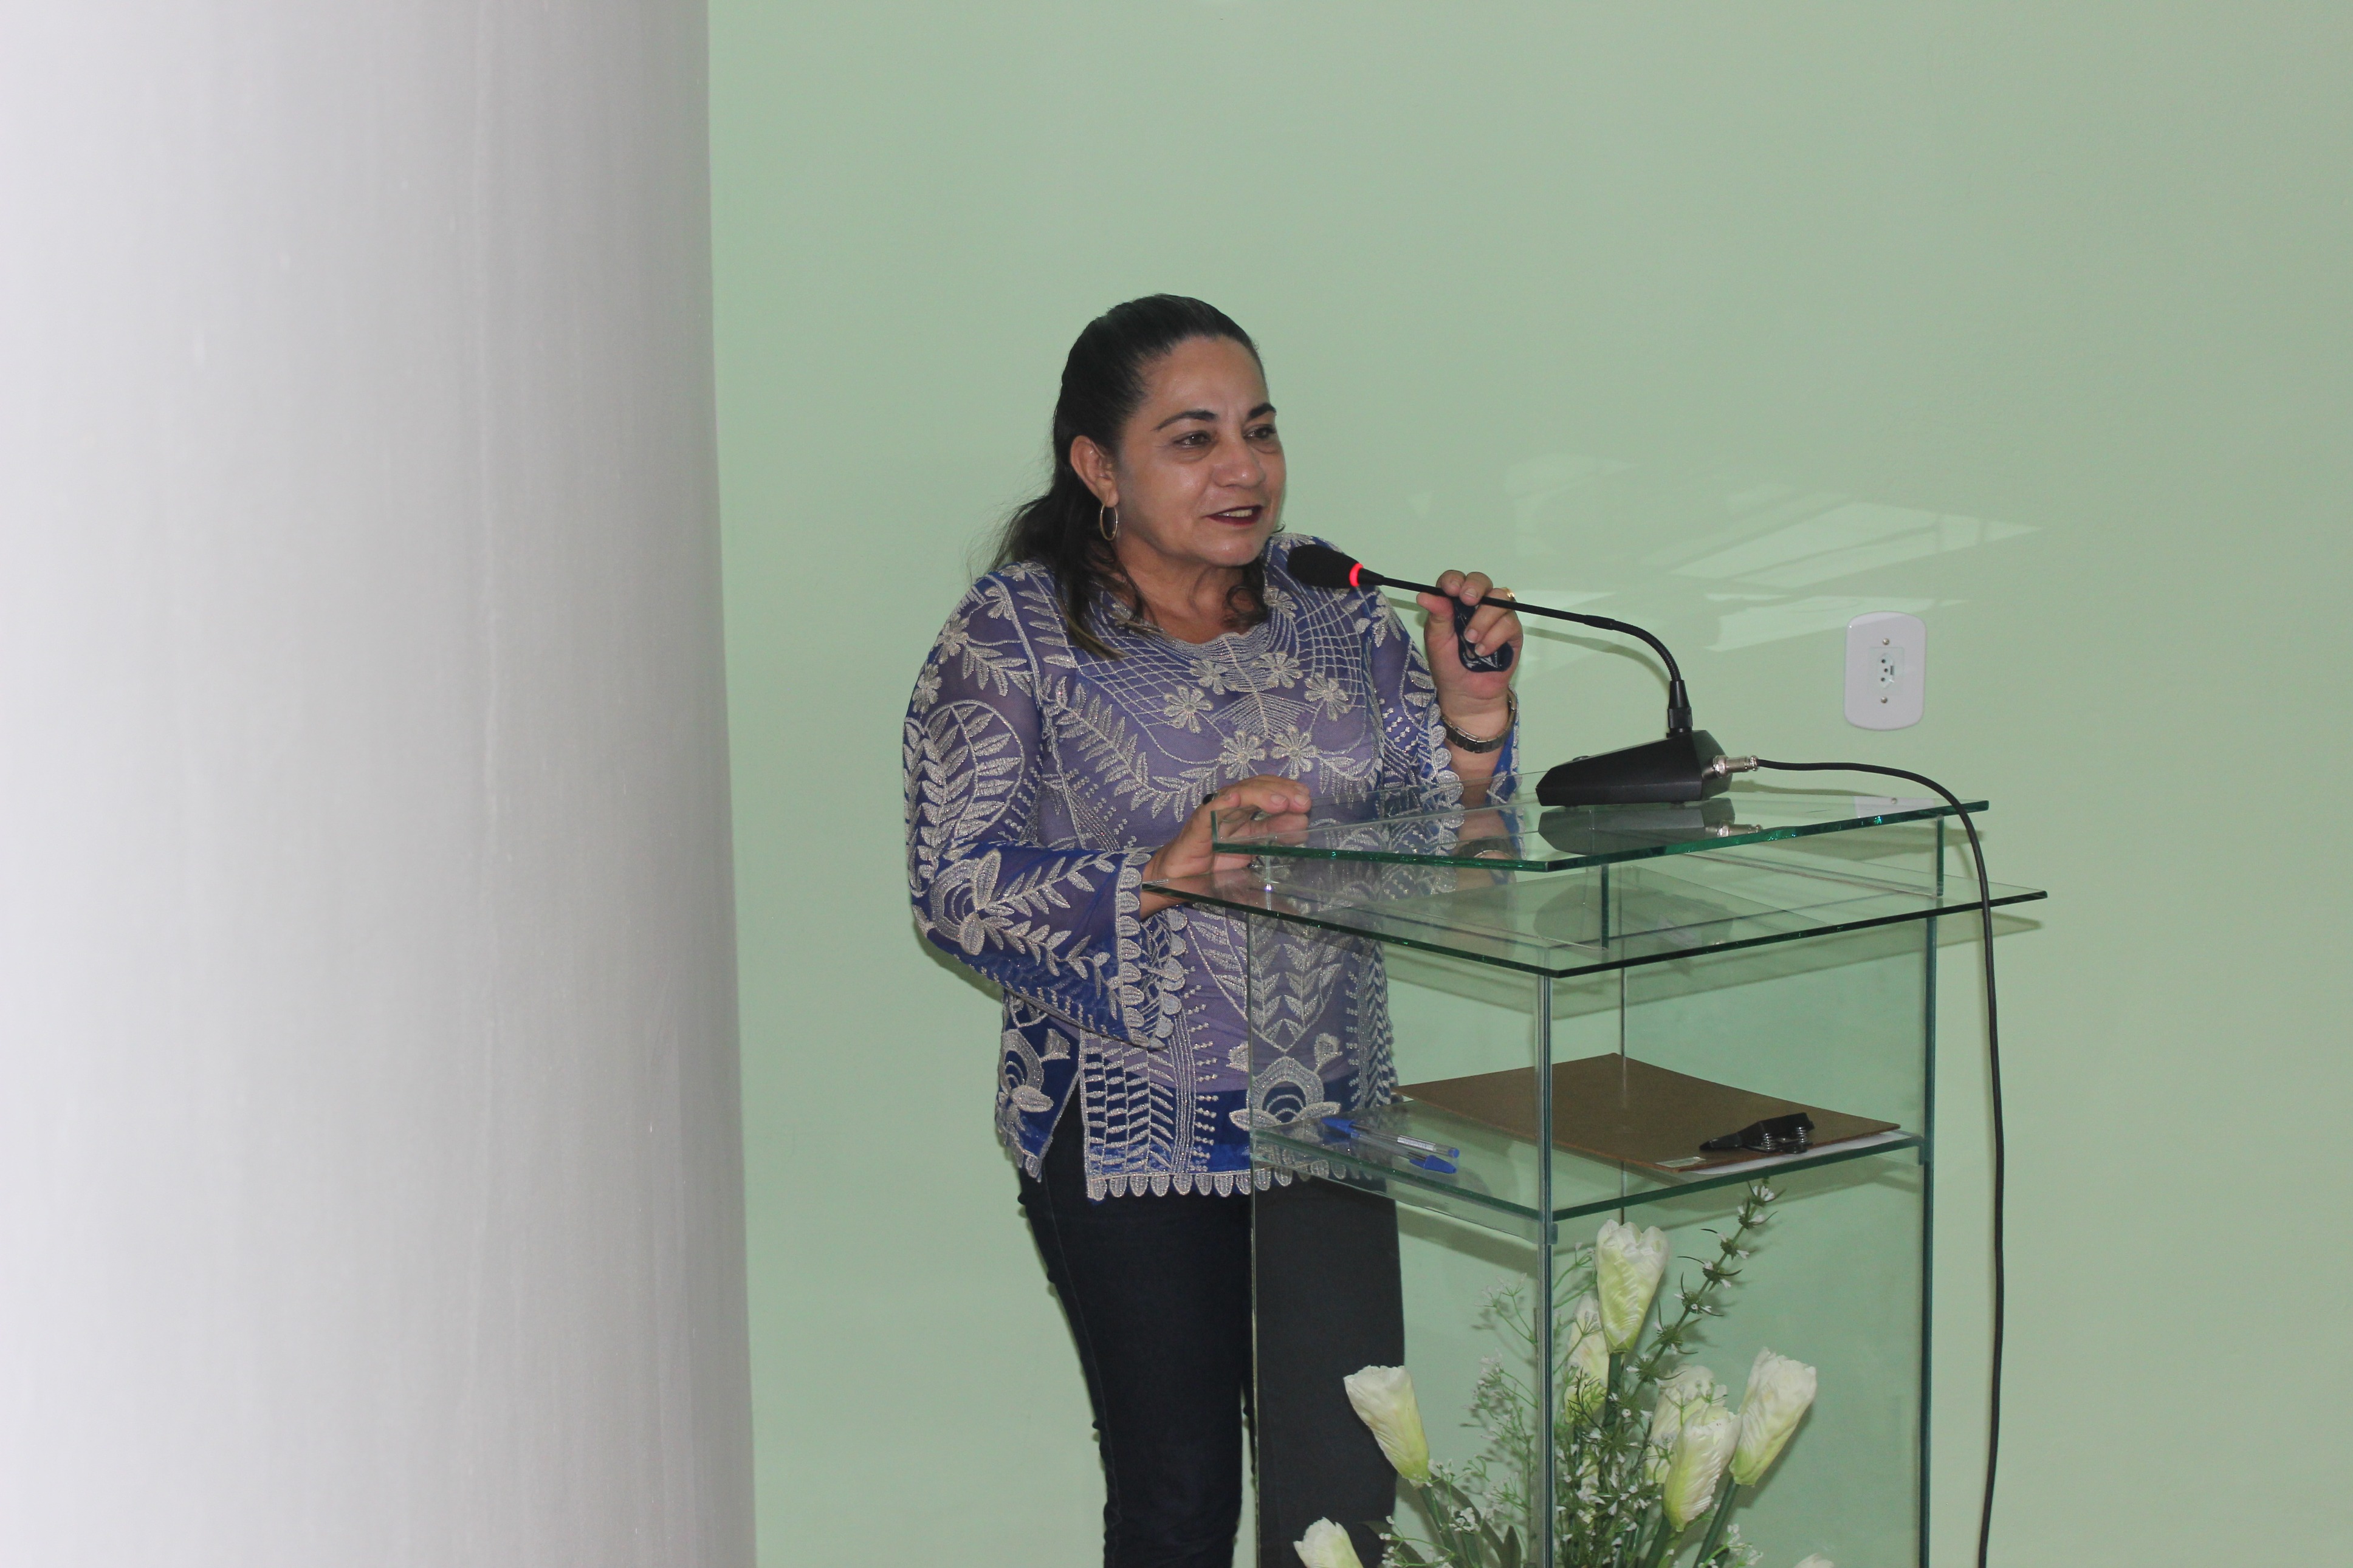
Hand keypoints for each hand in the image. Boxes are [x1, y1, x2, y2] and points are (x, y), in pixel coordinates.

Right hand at [1138, 775, 1310, 915]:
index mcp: (1247, 810)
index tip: (1306, 800)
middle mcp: (1232, 805)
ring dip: (1261, 794)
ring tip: (1280, 802)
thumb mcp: (1254, 847)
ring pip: (1239, 792)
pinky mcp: (1199, 822)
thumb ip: (1276, 834)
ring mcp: (1216, 811)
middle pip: (1258, 786)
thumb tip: (1303, 823)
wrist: (1184, 876)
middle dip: (1282, 790)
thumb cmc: (1217, 860)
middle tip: (1301, 801)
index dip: (1289, 790)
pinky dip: (1223, 801)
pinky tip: (1235, 798)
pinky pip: (1211, 809)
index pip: (1270, 789)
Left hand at [1416, 568, 1521, 730]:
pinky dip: (1495, 636)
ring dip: (1484, 618)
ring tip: (1471, 641)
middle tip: (1467, 600)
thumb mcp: (1436, 642)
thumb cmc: (1449, 667)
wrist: (1468, 695)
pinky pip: (1509, 621)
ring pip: (1499, 598)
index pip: (1455, 580)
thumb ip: (1437, 617)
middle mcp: (1476, 606)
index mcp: (1454, 605)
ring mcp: (1496, 617)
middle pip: (1481, 581)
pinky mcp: (1512, 632)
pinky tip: (1483, 651)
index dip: (1454, 580)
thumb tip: (1425, 595)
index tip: (1450, 589)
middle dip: (1475, 587)